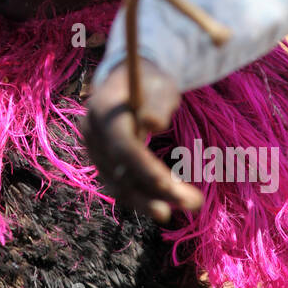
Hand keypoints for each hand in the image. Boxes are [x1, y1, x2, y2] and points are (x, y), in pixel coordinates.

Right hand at [84, 59, 201, 220]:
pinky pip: (120, 188)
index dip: (142, 167)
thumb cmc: (148, 83)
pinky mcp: (102, 165)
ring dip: (153, 201)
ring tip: (192, 204)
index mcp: (102, 110)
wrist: (127, 85)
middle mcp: (92, 134)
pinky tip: (169, 203)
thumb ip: (157, 104)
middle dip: (156, 191)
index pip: (121, 145)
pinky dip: (145, 199)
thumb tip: (153, 124)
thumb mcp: (159, 86)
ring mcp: (94, 152)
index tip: (168, 184)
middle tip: (195, 202)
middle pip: (120, 171)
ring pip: (120, 186)